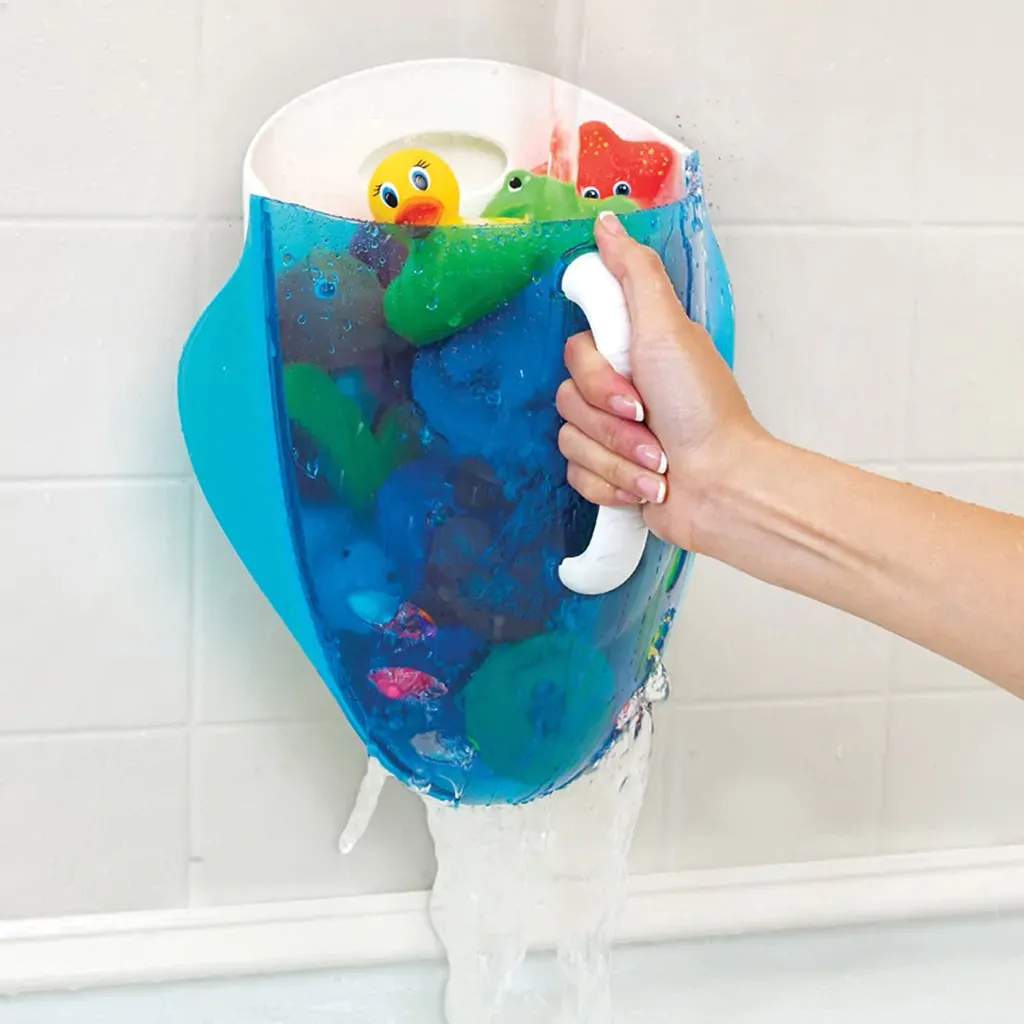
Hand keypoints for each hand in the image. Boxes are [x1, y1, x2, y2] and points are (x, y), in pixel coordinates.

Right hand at [556, 211, 765, 552]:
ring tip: (657, 464)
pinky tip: (644, 488)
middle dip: (611, 423)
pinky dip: (613, 484)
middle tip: (649, 424)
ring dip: (618, 457)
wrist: (720, 487)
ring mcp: (611, 434)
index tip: (634, 382)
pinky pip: (577, 475)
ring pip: (570, 440)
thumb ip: (634, 274)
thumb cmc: (703, 410)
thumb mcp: (669, 329)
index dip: (597, 373)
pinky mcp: (607, 474)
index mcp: (632, 350)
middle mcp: (619, 389)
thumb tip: (606, 224)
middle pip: (567, 398)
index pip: (574, 352)